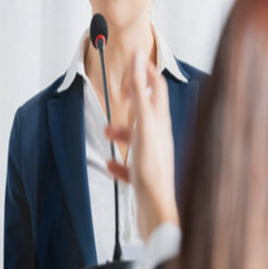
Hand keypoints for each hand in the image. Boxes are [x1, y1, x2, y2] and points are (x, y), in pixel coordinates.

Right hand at [105, 51, 178, 240]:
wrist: (155, 210)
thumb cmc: (150, 168)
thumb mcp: (142, 123)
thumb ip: (140, 90)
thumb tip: (139, 58)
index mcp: (160, 120)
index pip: (157, 86)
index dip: (144, 73)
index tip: (128, 69)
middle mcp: (159, 135)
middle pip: (147, 109)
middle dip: (131, 101)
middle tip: (119, 97)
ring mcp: (153, 155)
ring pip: (137, 135)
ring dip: (121, 131)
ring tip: (107, 134)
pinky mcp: (145, 174)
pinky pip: (131, 163)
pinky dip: (120, 162)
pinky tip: (112, 166)